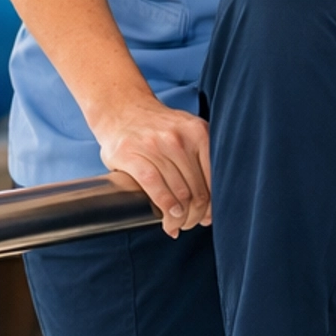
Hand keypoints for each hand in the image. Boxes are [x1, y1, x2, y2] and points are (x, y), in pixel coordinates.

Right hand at [93, 94, 211, 237]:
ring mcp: (155, 145)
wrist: (121, 110)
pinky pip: (154, 186)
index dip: (212, 205)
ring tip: (176, 225)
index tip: (207, 218)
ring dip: (180, 217)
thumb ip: (201, 158)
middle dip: (195, 215)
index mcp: (199, 132)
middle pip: (197, 190)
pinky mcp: (131, 153)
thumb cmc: (157, 129)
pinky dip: (164, 206)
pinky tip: (167, 216)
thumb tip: (212, 205)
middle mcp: (179, 138)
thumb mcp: (187, 133)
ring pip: (178, 192)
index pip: (214, 179)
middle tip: (189, 224)